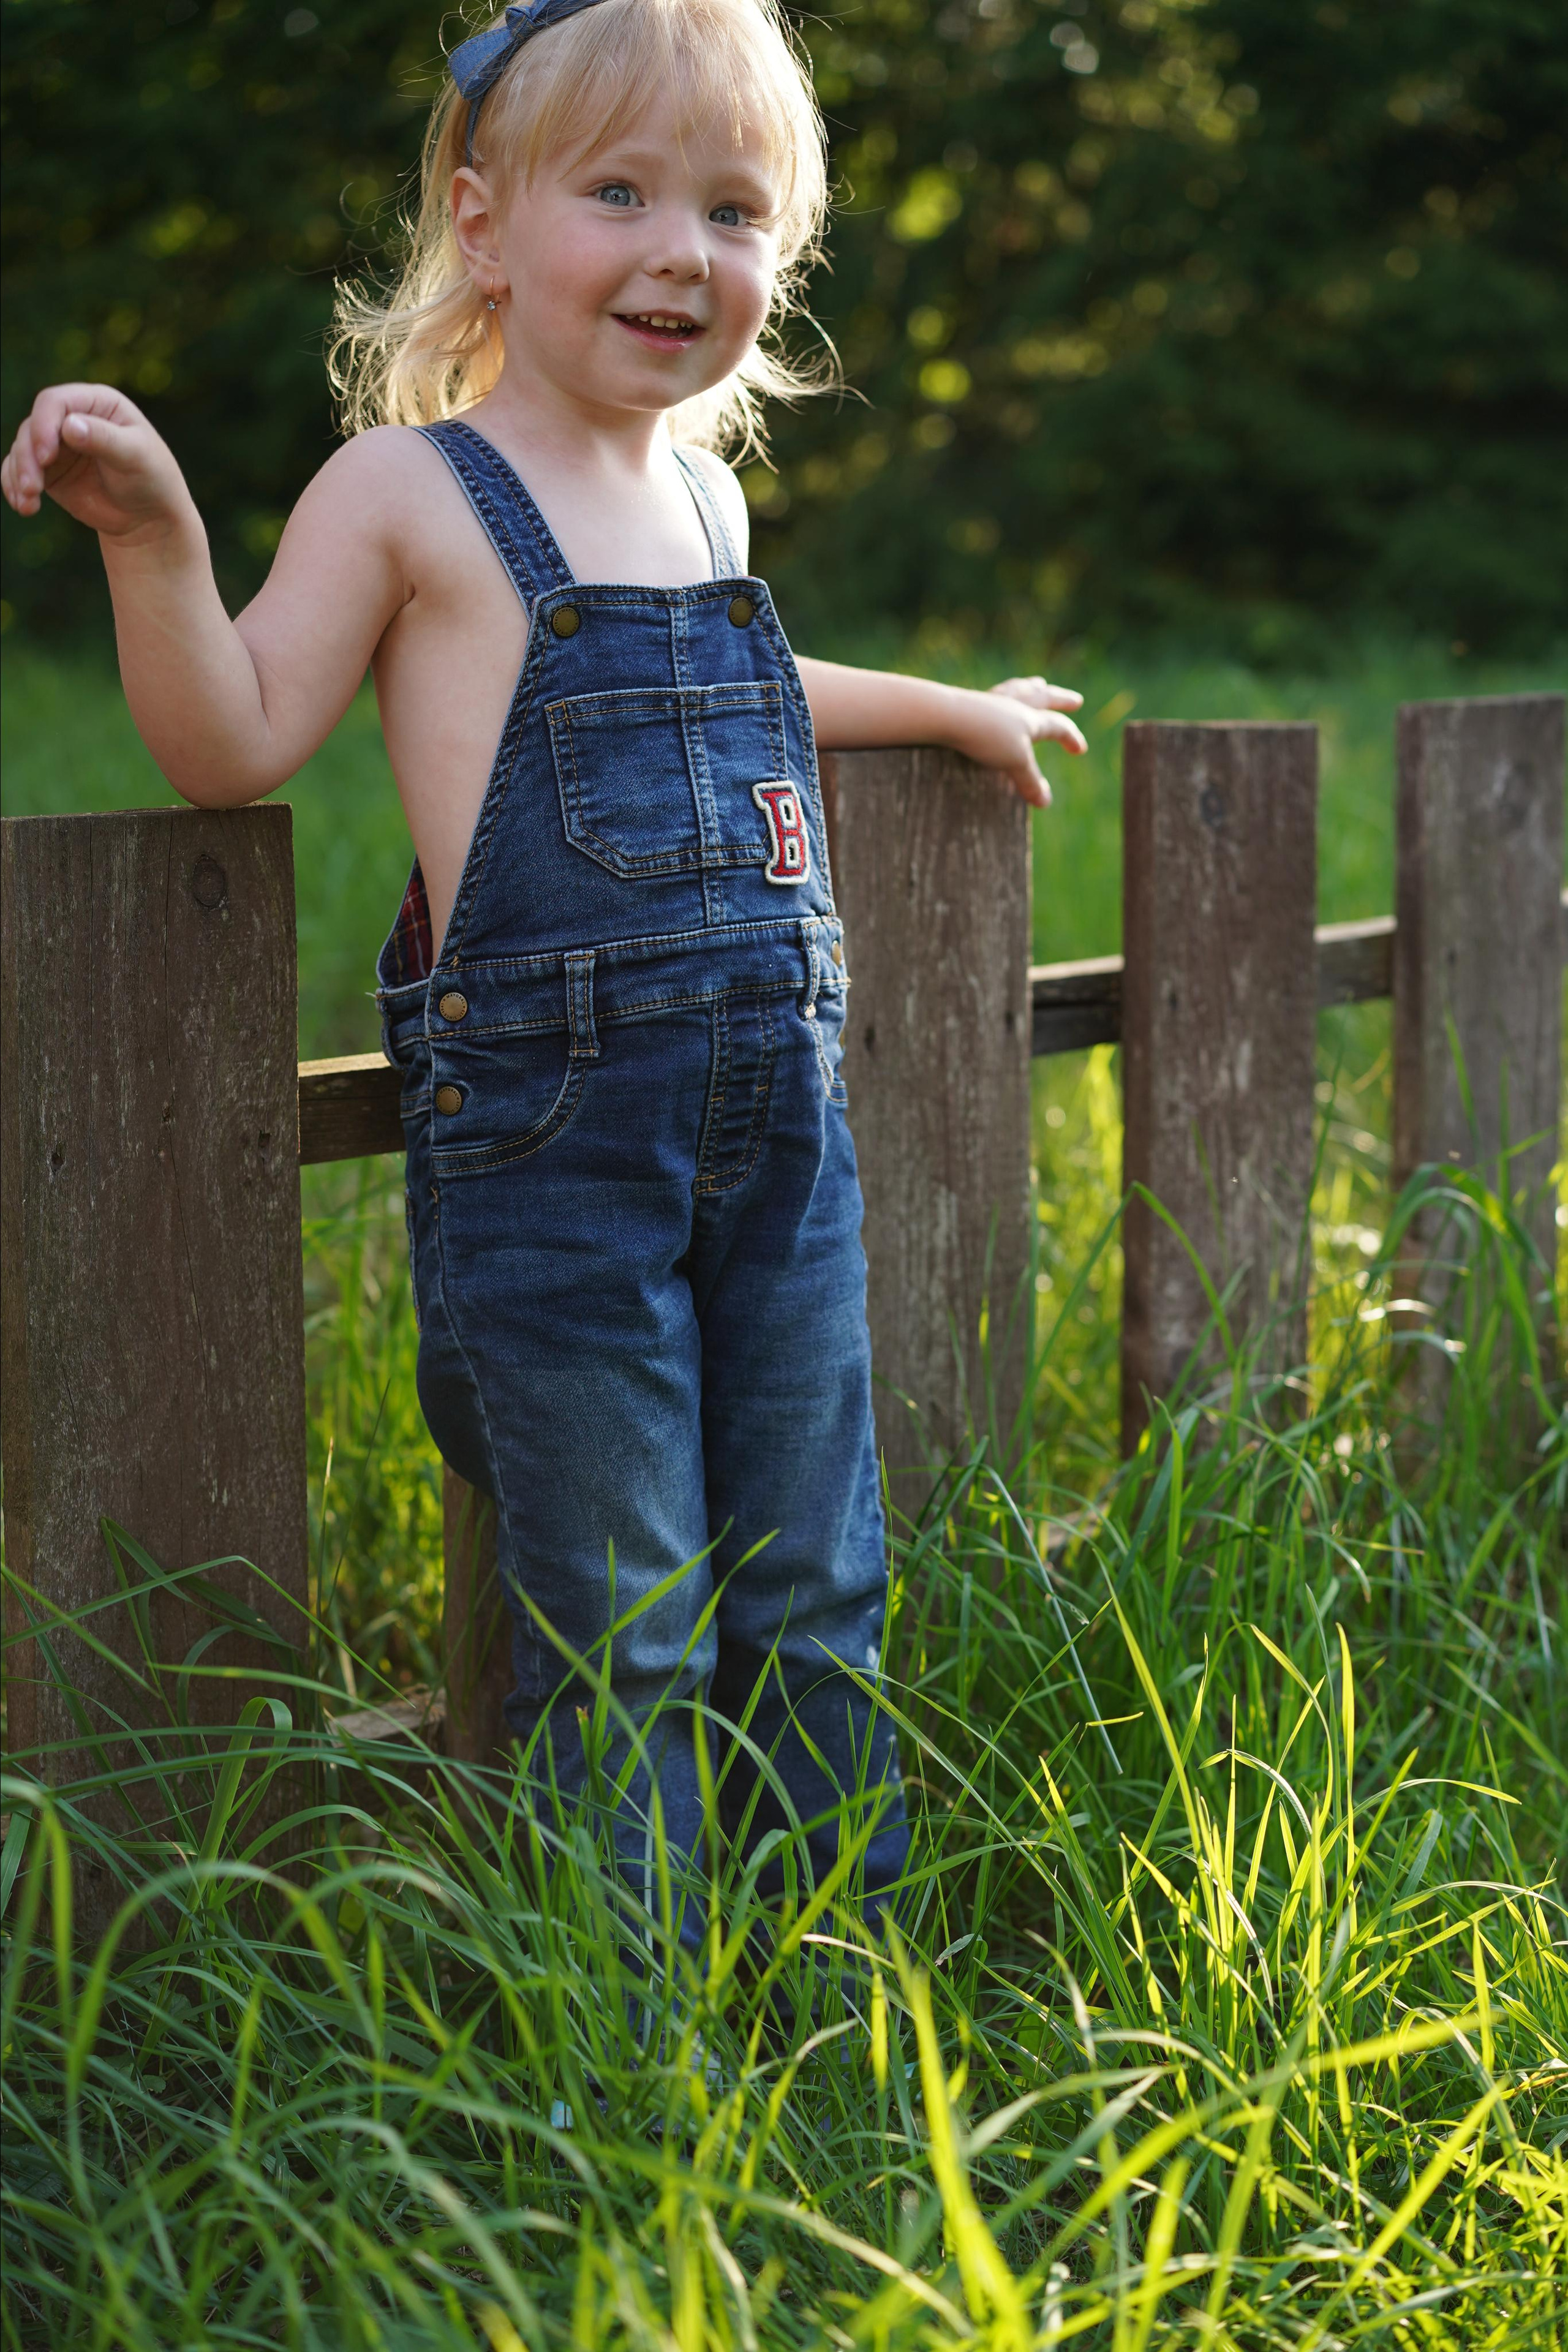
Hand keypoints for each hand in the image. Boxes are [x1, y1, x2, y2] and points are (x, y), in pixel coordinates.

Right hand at [1, 383, 196, 547]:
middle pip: (33, 426)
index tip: (45, 457)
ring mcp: (57, 443)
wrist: (149, 517)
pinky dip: (14, 486)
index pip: (55, 401)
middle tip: (33, 488)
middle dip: (27, 456)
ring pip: (22, 449)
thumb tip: (69, 426)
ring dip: (19, 475)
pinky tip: (23, 506)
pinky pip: (19, 471)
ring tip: (28, 504)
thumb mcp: (136, 457)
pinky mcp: (48, 470)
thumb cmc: (151, 480)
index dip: (44, 425)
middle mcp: (72, 417)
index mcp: (97, 402)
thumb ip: (104, 439)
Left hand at [944, 674, 1086, 806]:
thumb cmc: (985, 738)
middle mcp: (1015, 706)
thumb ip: (1030, 781)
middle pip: (1043, 699)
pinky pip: (996, 694)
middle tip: (1074, 700)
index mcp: (1030, 720)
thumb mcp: (1013, 763)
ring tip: (1038, 683)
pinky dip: (1005, 691)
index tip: (1079, 750)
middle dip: (1060, 701)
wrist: (948, 716)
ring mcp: (993, 702)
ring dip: (1032, 688)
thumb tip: (1045, 802)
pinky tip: (997, 694)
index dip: (1070, 738)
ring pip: (1020, 691)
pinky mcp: (972, 702)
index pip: (1057, 727)